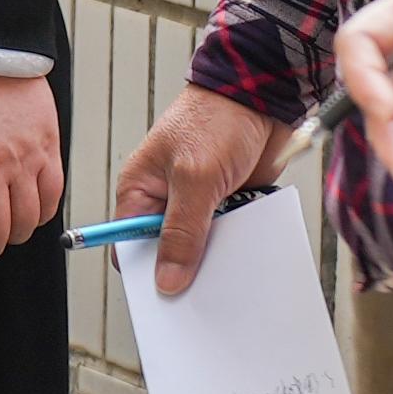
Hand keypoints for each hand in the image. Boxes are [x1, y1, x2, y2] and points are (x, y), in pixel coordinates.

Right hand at [114, 81, 284, 299]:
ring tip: (231, 274)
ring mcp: (199, 202)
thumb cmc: (216, 119)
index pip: (128, 245)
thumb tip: (166, 279)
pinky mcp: (229, 202)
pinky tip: (250, 252)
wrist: (264, 94)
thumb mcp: (194, 178)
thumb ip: (181, 231)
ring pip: (203, 248)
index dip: (143, 273)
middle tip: (202, 296)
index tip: (164, 300)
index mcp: (140, 190)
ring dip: (218, 258)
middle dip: (185, 270)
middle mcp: (166, 199)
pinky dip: (240, 245)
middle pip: (168, 252)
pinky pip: (231, 236)